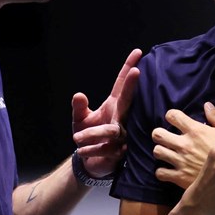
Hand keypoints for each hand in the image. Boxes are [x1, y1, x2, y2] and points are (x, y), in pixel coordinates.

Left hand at [71, 49, 141, 177]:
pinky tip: (81, 150)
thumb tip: (79, 95)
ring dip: (93, 133)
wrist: (91, 161)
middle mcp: (121, 118)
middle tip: (136, 72)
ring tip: (76, 137)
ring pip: (112, 130)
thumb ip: (79, 108)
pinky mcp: (119, 152)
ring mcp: (123, 135)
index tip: (137, 52)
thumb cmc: (89, 136)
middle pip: (128, 101)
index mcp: (114, 106)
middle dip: (132, 86)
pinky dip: (91, 149)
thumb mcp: (80, 120)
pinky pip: (106, 149)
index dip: (129, 69)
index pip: (122, 86)